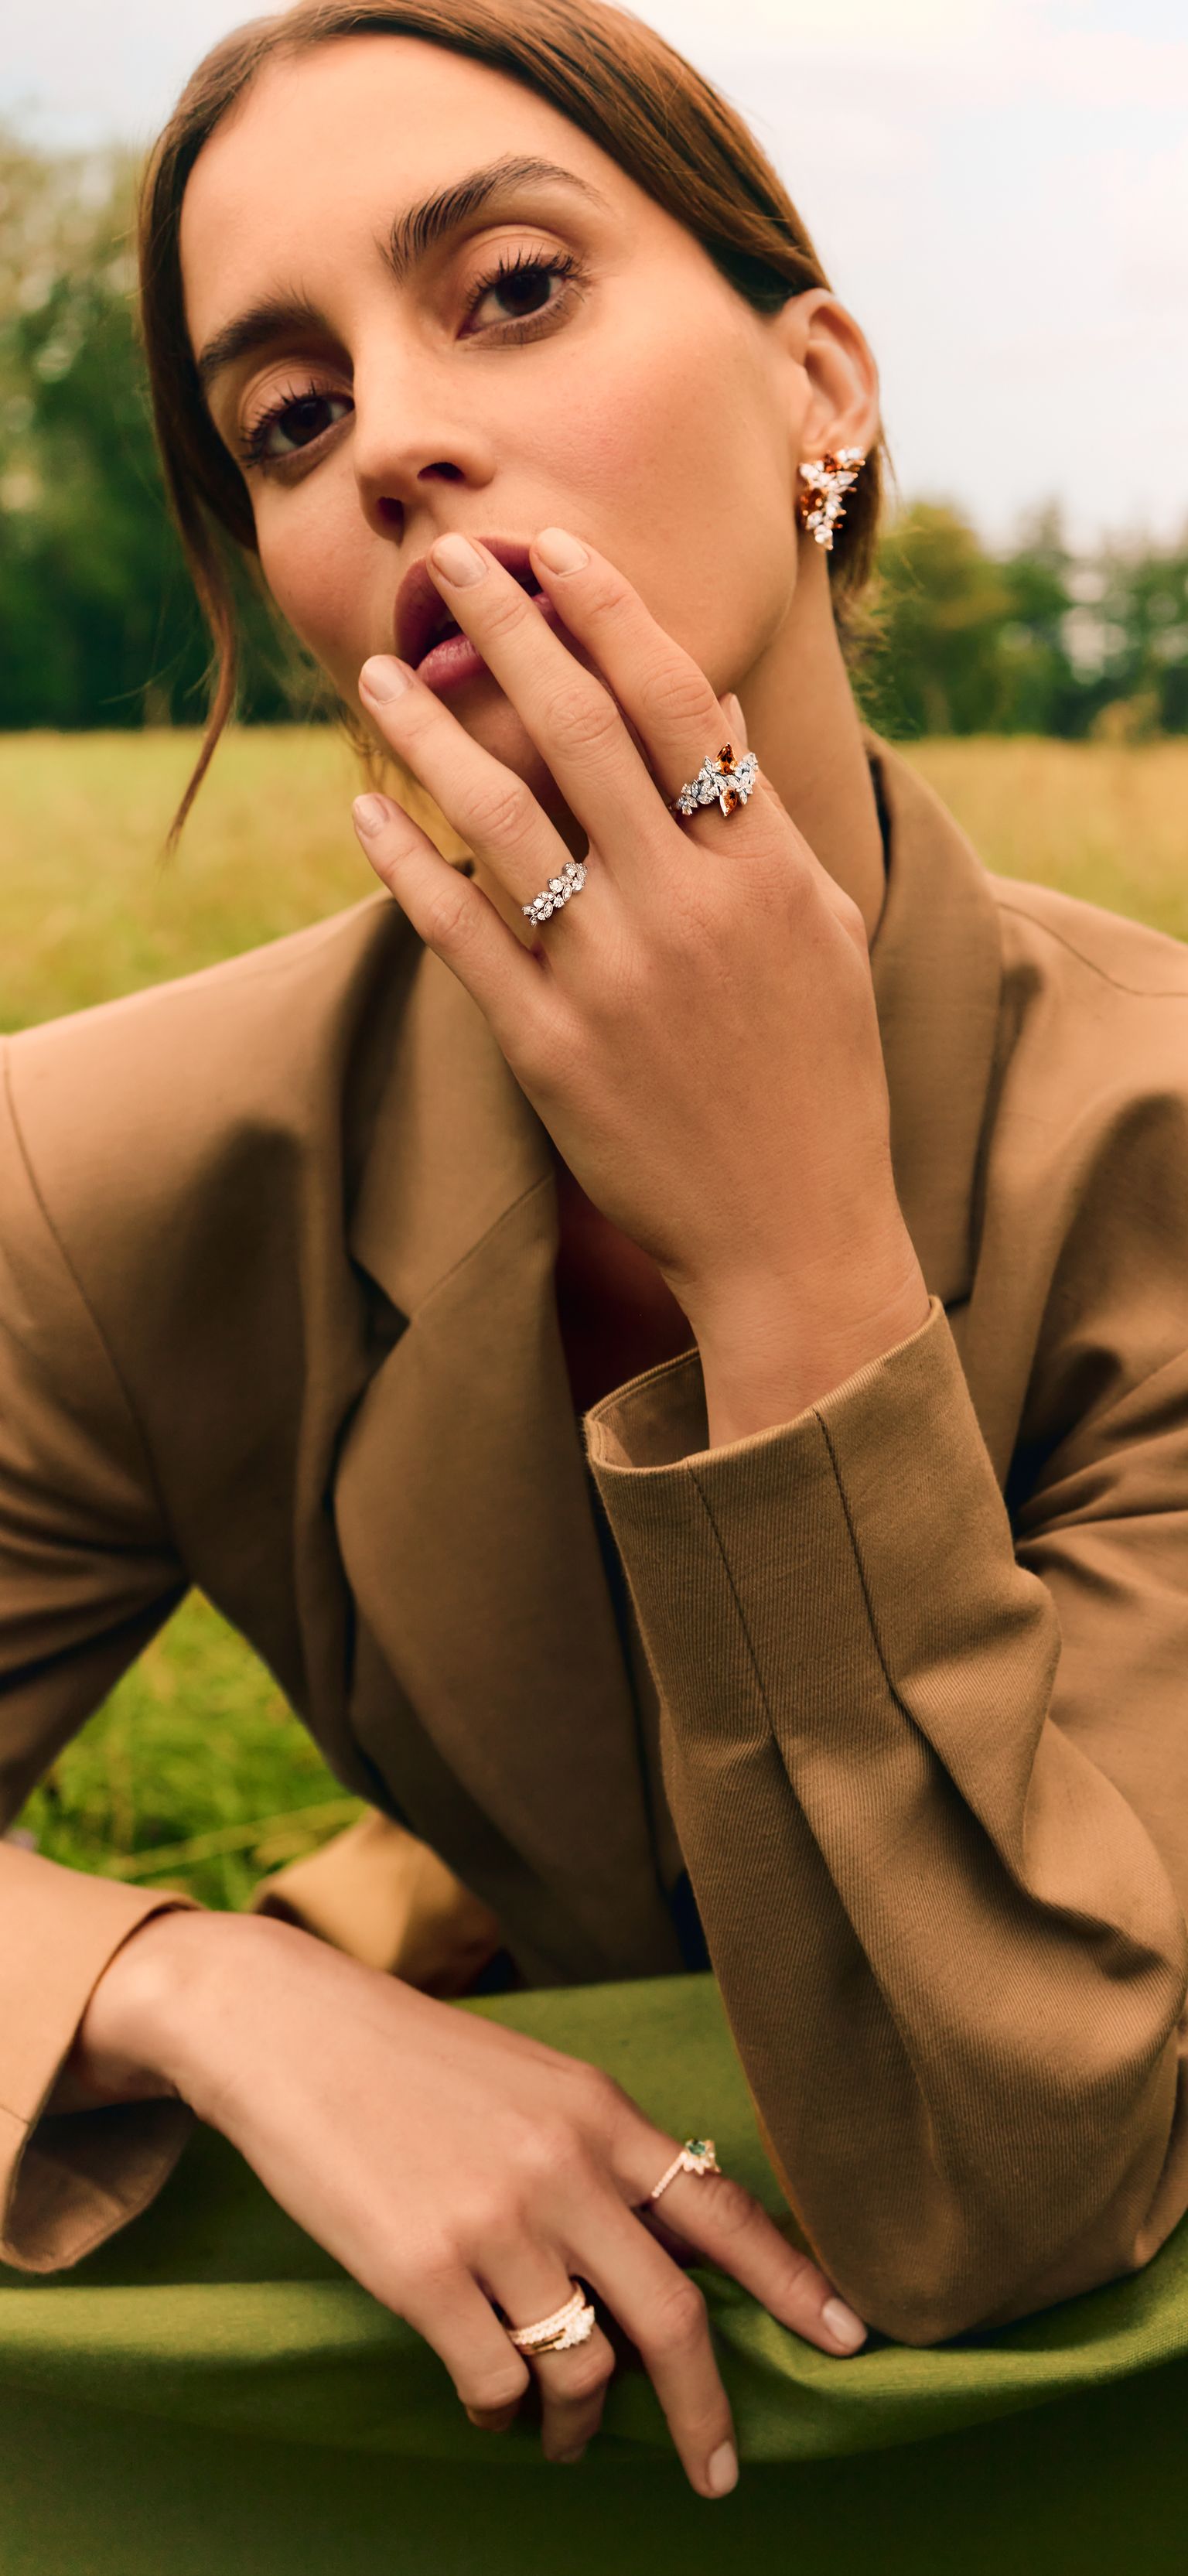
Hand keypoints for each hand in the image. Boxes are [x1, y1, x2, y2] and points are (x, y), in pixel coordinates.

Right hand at [77, 1909, 865, 2493]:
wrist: (290, 2031)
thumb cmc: (412, 2061)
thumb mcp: (533, 2086)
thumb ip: (601, 2157)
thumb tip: (670, 2253)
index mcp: (599, 2113)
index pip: (725, 2210)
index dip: (795, 2281)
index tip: (851, 2339)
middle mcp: (563, 2168)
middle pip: (674, 2317)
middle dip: (709, 2410)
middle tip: (720, 2470)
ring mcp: (494, 2223)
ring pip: (584, 2367)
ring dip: (584, 2427)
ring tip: (565, 2438)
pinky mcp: (422, 2272)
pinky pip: (496, 2382)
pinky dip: (504, 2414)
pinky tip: (492, 2405)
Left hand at [352, 528, 927, 1427]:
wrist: (791, 1230)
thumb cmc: (816, 1074)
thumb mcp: (818, 929)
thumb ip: (761, 819)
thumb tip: (712, 708)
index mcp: (760, 866)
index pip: (675, 703)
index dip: (609, 614)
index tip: (554, 550)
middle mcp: (683, 906)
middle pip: (579, 733)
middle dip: (507, 632)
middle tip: (448, 564)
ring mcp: (610, 976)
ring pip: (500, 820)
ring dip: (429, 735)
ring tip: (375, 676)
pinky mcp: (548, 1047)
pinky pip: (461, 933)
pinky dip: (408, 865)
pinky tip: (366, 811)